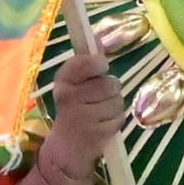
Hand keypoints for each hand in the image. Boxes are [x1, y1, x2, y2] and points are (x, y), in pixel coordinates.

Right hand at [40, 47, 125, 184]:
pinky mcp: (96, 133)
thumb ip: (88, 61)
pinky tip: (102, 124)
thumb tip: (97, 37)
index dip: (98, 63)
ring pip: (117, 101)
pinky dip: (115, 121)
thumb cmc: (74, 108)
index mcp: (63, 80)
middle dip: (110, 90)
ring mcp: (83, 116)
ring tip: (100, 112)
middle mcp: (70, 97)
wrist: (66, 147)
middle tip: (98, 98)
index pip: (85, 62)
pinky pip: (120, 118)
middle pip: (109, 83)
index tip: (101, 66)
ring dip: (114, 106)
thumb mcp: (75, 84)